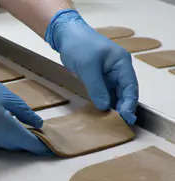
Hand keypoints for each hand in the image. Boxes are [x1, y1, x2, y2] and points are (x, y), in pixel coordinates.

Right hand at [0, 58, 49, 154]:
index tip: (52, 148)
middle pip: (14, 146)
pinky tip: (0, 127)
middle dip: (27, 143)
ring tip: (22, 130)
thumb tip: (37, 124)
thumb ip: (21, 110)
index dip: (40, 146)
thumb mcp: (2, 93)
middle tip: (40, 137)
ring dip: (13, 140)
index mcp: (0, 124)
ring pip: (2, 145)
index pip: (26, 141)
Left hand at [45, 9, 137, 124]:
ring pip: (115, 94)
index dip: (129, 103)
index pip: (130, 86)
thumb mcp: (88, 67)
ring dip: (114, 107)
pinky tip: (102, 114)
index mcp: (121, 63)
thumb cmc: (80, 46)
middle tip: (120, 124)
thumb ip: (97, 87)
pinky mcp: (98, 79)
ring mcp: (108, 74)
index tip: (126, 117)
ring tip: (112, 123)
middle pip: (125, 92)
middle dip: (123, 107)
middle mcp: (118, 70)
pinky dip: (104, 103)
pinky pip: (104, 93)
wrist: (67, 37)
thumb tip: (105, 106)